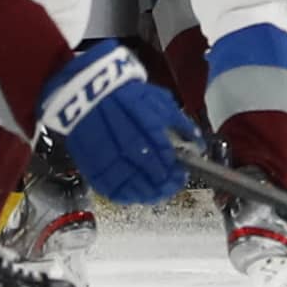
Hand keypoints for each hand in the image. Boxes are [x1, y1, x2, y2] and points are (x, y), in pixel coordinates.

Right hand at [38, 43, 189, 205]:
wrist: (88, 91)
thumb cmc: (127, 95)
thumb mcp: (157, 99)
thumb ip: (179, 121)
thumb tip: (198, 143)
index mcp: (143, 122)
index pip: (163, 154)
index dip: (173, 169)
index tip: (180, 174)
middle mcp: (125, 139)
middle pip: (148, 171)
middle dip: (163, 183)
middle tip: (171, 185)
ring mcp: (105, 153)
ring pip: (130, 183)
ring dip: (146, 193)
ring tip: (156, 193)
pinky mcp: (90, 162)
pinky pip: (108, 187)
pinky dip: (123, 195)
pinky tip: (134, 195)